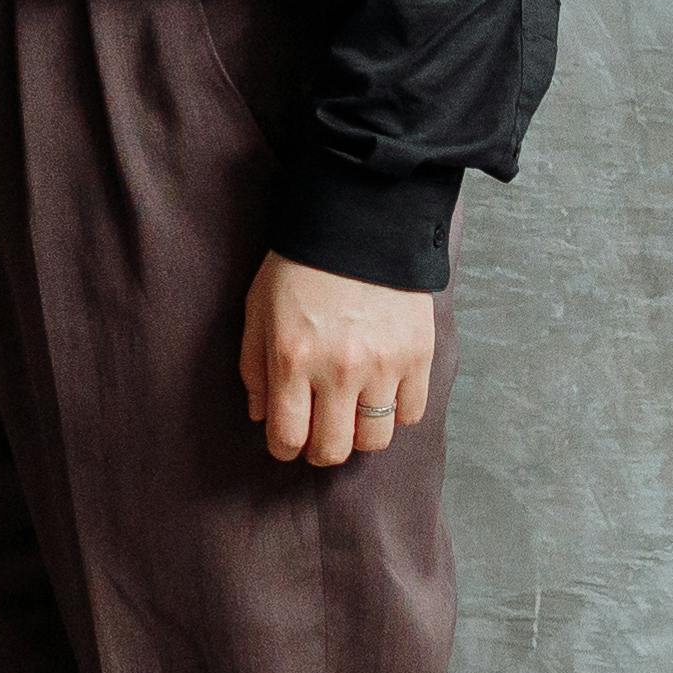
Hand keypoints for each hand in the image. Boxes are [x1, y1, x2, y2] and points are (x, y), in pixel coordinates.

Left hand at [240, 255, 440, 466]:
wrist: (359, 222)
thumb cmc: (300, 267)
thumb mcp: (258, 311)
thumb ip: (253, 368)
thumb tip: (260, 415)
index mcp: (293, 360)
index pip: (288, 438)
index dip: (284, 448)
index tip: (287, 439)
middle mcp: (339, 370)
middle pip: (334, 449)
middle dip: (321, 449)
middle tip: (320, 430)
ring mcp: (384, 365)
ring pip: (375, 439)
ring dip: (360, 433)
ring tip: (353, 412)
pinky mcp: (418, 355)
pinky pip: (412, 413)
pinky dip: (397, 412)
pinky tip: (383, 391)